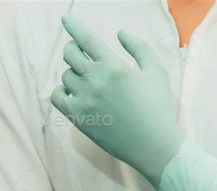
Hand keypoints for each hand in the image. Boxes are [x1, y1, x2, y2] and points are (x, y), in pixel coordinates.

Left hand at [51, 14, 183, 186]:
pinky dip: (62, 90)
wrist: (153, 146)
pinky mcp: (78, 118)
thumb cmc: (159, 108)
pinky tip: (74, 92)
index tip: (66, 18)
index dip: (73, 25)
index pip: (86, 39)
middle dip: (75, 48)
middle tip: (83, 53)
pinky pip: (57, 96)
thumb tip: (120, 32)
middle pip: (70, 54)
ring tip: (89, 79)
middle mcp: (95, 82)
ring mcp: (84, 101)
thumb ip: (139, 48)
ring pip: (65, 75)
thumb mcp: (157, 73)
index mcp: (114, 67)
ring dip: (74, 72)